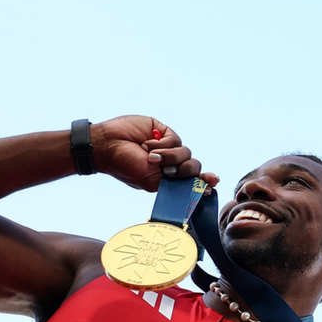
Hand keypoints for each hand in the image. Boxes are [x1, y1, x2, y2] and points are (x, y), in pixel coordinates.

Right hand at [89, 115, 219, 191]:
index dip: (204, 180)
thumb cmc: (125, 167)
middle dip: (183, 170)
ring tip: (150, 156)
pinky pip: (175, 139)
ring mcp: (167, 147)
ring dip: (168, 156)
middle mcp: (170, 163)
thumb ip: (176, 185)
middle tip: (166, 171)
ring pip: (186, 153)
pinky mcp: (163, 132)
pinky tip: (147, 144)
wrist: (108, 146)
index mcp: (168, 178)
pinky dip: (161, 144)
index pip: (192, 180)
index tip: (213, 181)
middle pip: (193, 167)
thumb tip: (202, 189)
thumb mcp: (152, 182)